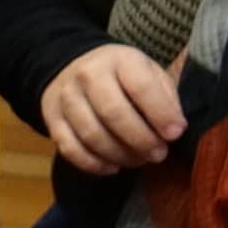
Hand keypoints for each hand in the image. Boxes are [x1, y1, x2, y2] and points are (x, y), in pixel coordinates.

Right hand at [41, 42, 188, 177]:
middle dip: (140, 140)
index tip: (175, 134)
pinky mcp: (52, 119)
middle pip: (113, 113)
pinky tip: (112, 167)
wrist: (74, 67)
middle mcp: (88, 75)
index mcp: (120, 60)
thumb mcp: (149, 73)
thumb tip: (173, 130)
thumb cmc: (123, 76)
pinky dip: (93, 164)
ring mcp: (66, 97)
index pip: (140, 87)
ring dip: (119, 154)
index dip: (160, 113)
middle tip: (158, 154)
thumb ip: (165, 98)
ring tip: (138, 160)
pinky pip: (70, 148)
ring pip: (91, 134)